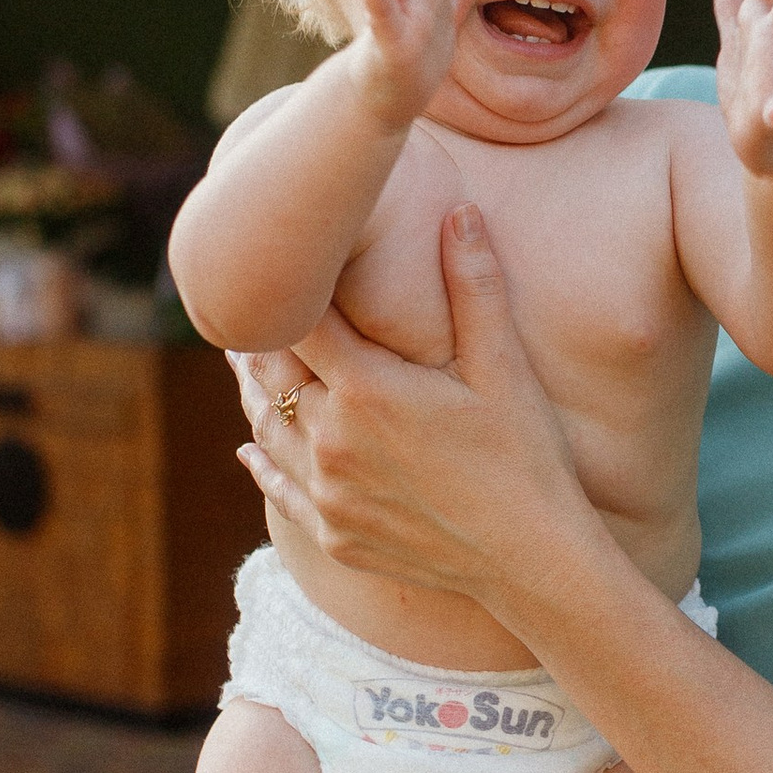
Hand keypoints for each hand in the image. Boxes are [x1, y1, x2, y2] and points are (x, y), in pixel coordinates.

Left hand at [233, 211, 587, 604]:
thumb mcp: (505, 367)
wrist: (532, 563)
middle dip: (260, 339)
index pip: (299, 321)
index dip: (286, 289)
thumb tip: (459, 209)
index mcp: (366, 389)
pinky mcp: (333, 534)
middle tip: (244, 304)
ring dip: (252, 394)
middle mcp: (331, 440)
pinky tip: (247, 448)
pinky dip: (260, 462)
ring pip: (266, 429)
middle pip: (271, 374)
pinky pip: (278, 489)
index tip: (281, 263)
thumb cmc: (526, 459)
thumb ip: (475, 285)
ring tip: (240, 364)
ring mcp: (327, 493)